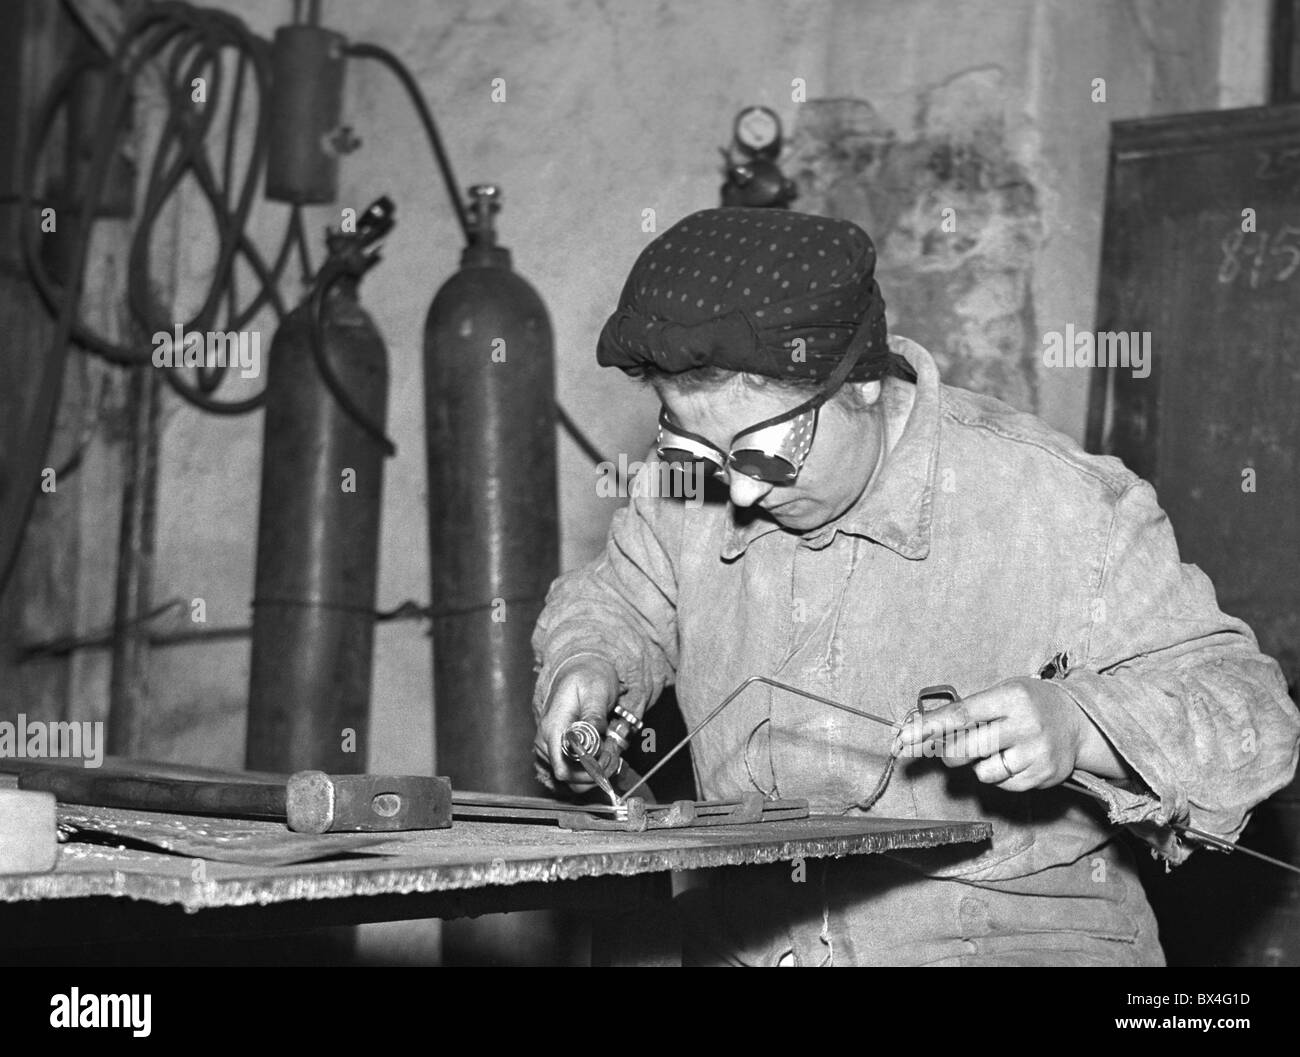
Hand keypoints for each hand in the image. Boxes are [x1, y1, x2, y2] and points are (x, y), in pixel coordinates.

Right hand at [533, 656, 619, 791]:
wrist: (581, 670)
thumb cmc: (588, 677)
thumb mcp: (596, 691)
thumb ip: (594, 716)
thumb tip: (592, 740)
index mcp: (553, 728)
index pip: (563, 769)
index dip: (589, 771)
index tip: (608, 756)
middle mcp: (547, 744)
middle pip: (572, 779)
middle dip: (599, 770)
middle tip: (615, 751)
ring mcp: (552, 750)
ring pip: (576, 780)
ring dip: (599, 770)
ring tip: (613, 749)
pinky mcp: (561, 753)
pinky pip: (578, 773)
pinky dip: (596, 768)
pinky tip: (607, 751)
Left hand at [892, 677, 1086, 790]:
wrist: (1077, 721)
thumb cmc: (1027, 704)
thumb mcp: (1001, 693)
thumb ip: (966, 712)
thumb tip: (919, 731)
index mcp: (1010, 698)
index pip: (960, 715)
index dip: (928, 728)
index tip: (902, 738)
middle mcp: (1025, 725)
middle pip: (965, 749)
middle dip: (947, 752)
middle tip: (948, 748)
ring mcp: (1036, 753)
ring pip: (982, 772)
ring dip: (978, 764)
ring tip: (996, 748)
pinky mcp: (1043, 776)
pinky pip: (1003, 785)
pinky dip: (999, 776)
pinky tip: (1013, 760)